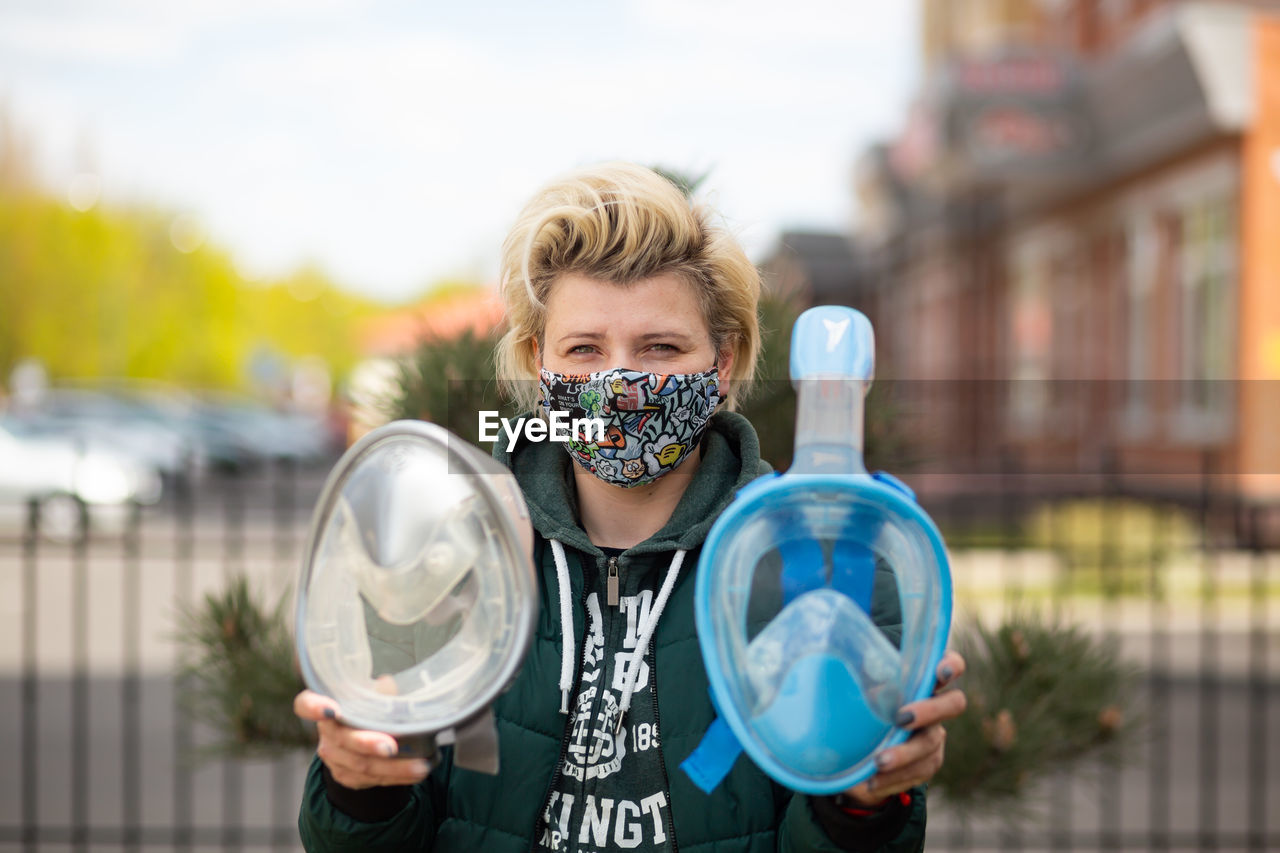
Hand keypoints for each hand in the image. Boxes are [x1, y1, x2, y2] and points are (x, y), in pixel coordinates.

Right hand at [293, 689, 431, 789]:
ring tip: (421, 766)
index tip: (331, 710)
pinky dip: (398, 777)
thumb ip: (378, 689)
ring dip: (394, 767)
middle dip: (367, 744)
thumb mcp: (370, 692)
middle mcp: (326, 733)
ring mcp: (334, 757)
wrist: (361, 736)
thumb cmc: (368, 705)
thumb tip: (390, 686)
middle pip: (342, 740)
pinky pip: (372, 780)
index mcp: (325, 705)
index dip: (314, 707)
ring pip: (361, 765)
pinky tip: (417, 773)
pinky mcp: (347, 776)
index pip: (305, 704)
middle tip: (391, 747)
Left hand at [840, 650, 966, 807]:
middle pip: (954, 704)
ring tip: (878, 763)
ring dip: (905, 754)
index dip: (951, 665)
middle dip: (929, 710)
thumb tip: (829, 670)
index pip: (949, 664)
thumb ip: (860, 682)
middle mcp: (935, 706)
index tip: (941, 671)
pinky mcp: (929, 762)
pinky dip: (895, 779)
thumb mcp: (859, 691)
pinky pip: (919, 773)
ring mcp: (935, 735)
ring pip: (931, 745)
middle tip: (901, 719)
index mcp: (920, 679)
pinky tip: (873, 782)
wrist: (862, 747)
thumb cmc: (861, 707)